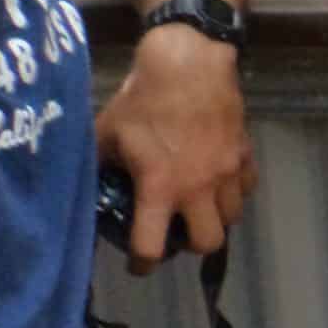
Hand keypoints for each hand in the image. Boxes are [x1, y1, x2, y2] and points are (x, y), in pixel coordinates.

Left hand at [94, 27, 256, 271]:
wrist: (189, 63)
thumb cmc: (142, 100)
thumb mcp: (106, 134)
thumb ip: (99, 167)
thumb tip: (81, 188)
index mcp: (160, 188)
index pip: (152, 247)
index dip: (142, 264)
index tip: (138, 264)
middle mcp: (198, 188)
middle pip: (208, 243)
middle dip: (189, 245)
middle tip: (174, 232)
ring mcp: (227, 171)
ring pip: (231, 218)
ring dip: (214, 219)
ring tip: (197, 206)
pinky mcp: (244, 154)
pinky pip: (246, 188)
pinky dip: (233, 192)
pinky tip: (218, 180)